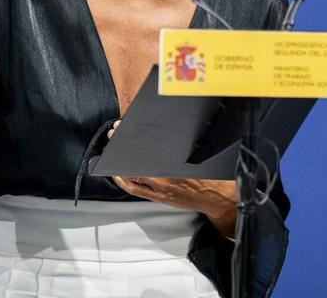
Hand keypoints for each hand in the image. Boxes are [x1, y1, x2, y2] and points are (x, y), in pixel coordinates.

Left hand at [107, 120, 237, 235]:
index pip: (146, 151)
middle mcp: (164, 178)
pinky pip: (135, 190)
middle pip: (136, 161)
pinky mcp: (159, 198)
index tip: (123, 127)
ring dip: (119, 164)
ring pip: (131, 177)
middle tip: (115, 133)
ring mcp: (160, 190)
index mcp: (173, 165)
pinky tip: (118, 175)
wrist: (216, 196)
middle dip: (122, 148)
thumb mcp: (194, 155)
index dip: (132, 139)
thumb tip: (161, 136)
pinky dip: (124, 182)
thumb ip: (176, 148)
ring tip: (111, 152)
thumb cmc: (209, 174)